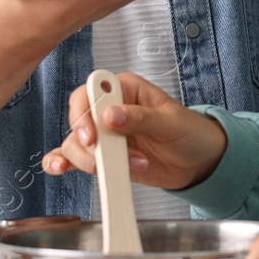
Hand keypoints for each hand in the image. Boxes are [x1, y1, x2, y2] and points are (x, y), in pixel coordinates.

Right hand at [41, 71, 227, 190]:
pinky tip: (60, 169)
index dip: (85, 113)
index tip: (93, 135)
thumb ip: (141, 118)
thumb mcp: (171, 122)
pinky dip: (64, 162)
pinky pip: (74, 157)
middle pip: (78, 120)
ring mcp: (105, 135)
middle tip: (106, 159)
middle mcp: (109, 110)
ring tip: (122, 168)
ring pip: (75, 142)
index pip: (91, 92)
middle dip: (88, 144)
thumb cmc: (189, 132)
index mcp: (125, 90)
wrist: (198, 162)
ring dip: (90, 160)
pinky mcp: (103, 157)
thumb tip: (111, 115)